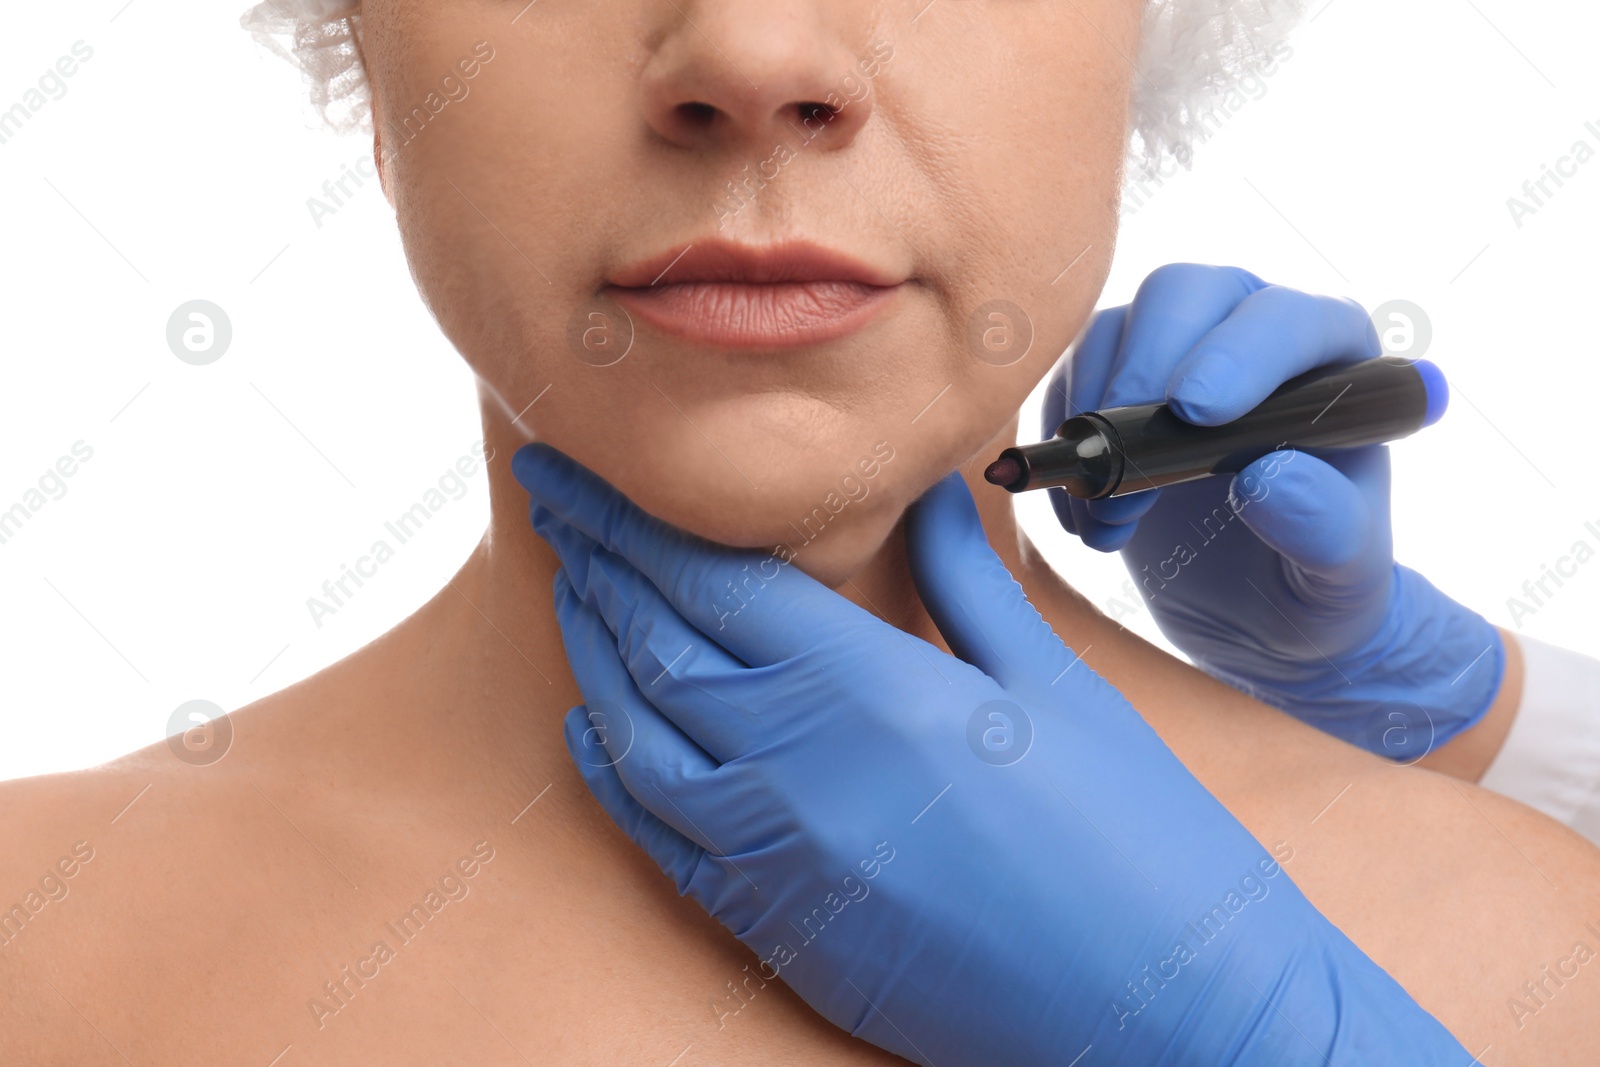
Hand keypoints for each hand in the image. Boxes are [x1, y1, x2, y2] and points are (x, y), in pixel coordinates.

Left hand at [513, 442, 1470, 1065]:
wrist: (1169, 1014)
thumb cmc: (1137, 838)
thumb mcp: (1054, 684)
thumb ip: (964, 579)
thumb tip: (920, 489)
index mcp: (875, 692)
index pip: (710, 580)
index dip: (627, 520)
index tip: (573, 469)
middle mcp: (802, 772)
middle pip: (656, 644)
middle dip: (594, 564)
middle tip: (555, 504)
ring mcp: (781, 860)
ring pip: (638, 737)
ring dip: (594, 655)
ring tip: (573, 591)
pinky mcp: (783, 929)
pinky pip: (661, 841)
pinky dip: (613, 774)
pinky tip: (594, 728)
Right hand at [1044, 263, 1503, 757]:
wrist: (1259, 615)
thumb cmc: (1318, 586)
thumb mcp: (1341, 576)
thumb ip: (1324, 527)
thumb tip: (1270, 477)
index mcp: (1331, 361)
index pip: (1282, 319)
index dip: (1236, 352)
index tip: (1194, 413)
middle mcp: (1248, 335)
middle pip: (1181, 294)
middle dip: (1142, 369)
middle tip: (1127, 461)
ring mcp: (1173, 355)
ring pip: (1111, 331)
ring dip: (1094, 422)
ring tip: (1113, 522)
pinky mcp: (1111, 388)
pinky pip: (1067, 382)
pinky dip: (1063, 447)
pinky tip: (1089, 516)